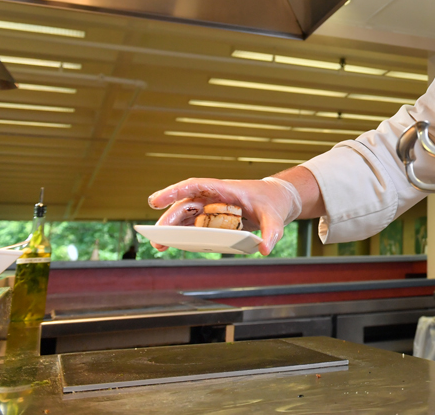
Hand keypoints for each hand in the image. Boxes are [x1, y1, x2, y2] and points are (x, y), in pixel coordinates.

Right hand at [147, 177, 302, 255]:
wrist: (278, 201)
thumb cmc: (273, 203)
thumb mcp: (276, 217)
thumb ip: (271, 232)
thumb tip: (265, 248)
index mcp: (225, 189)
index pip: (196, 186)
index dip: (174, 191)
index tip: (156, 201)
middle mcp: (214, 197)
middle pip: (186, 204)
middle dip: (169, 219)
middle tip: (157, 237)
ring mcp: (212, 208)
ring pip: (186, 216)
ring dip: (171, 229)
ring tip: (159, 245)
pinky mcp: (213, 219)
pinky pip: (194, 225)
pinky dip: (182, 234)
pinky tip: (173, 245)